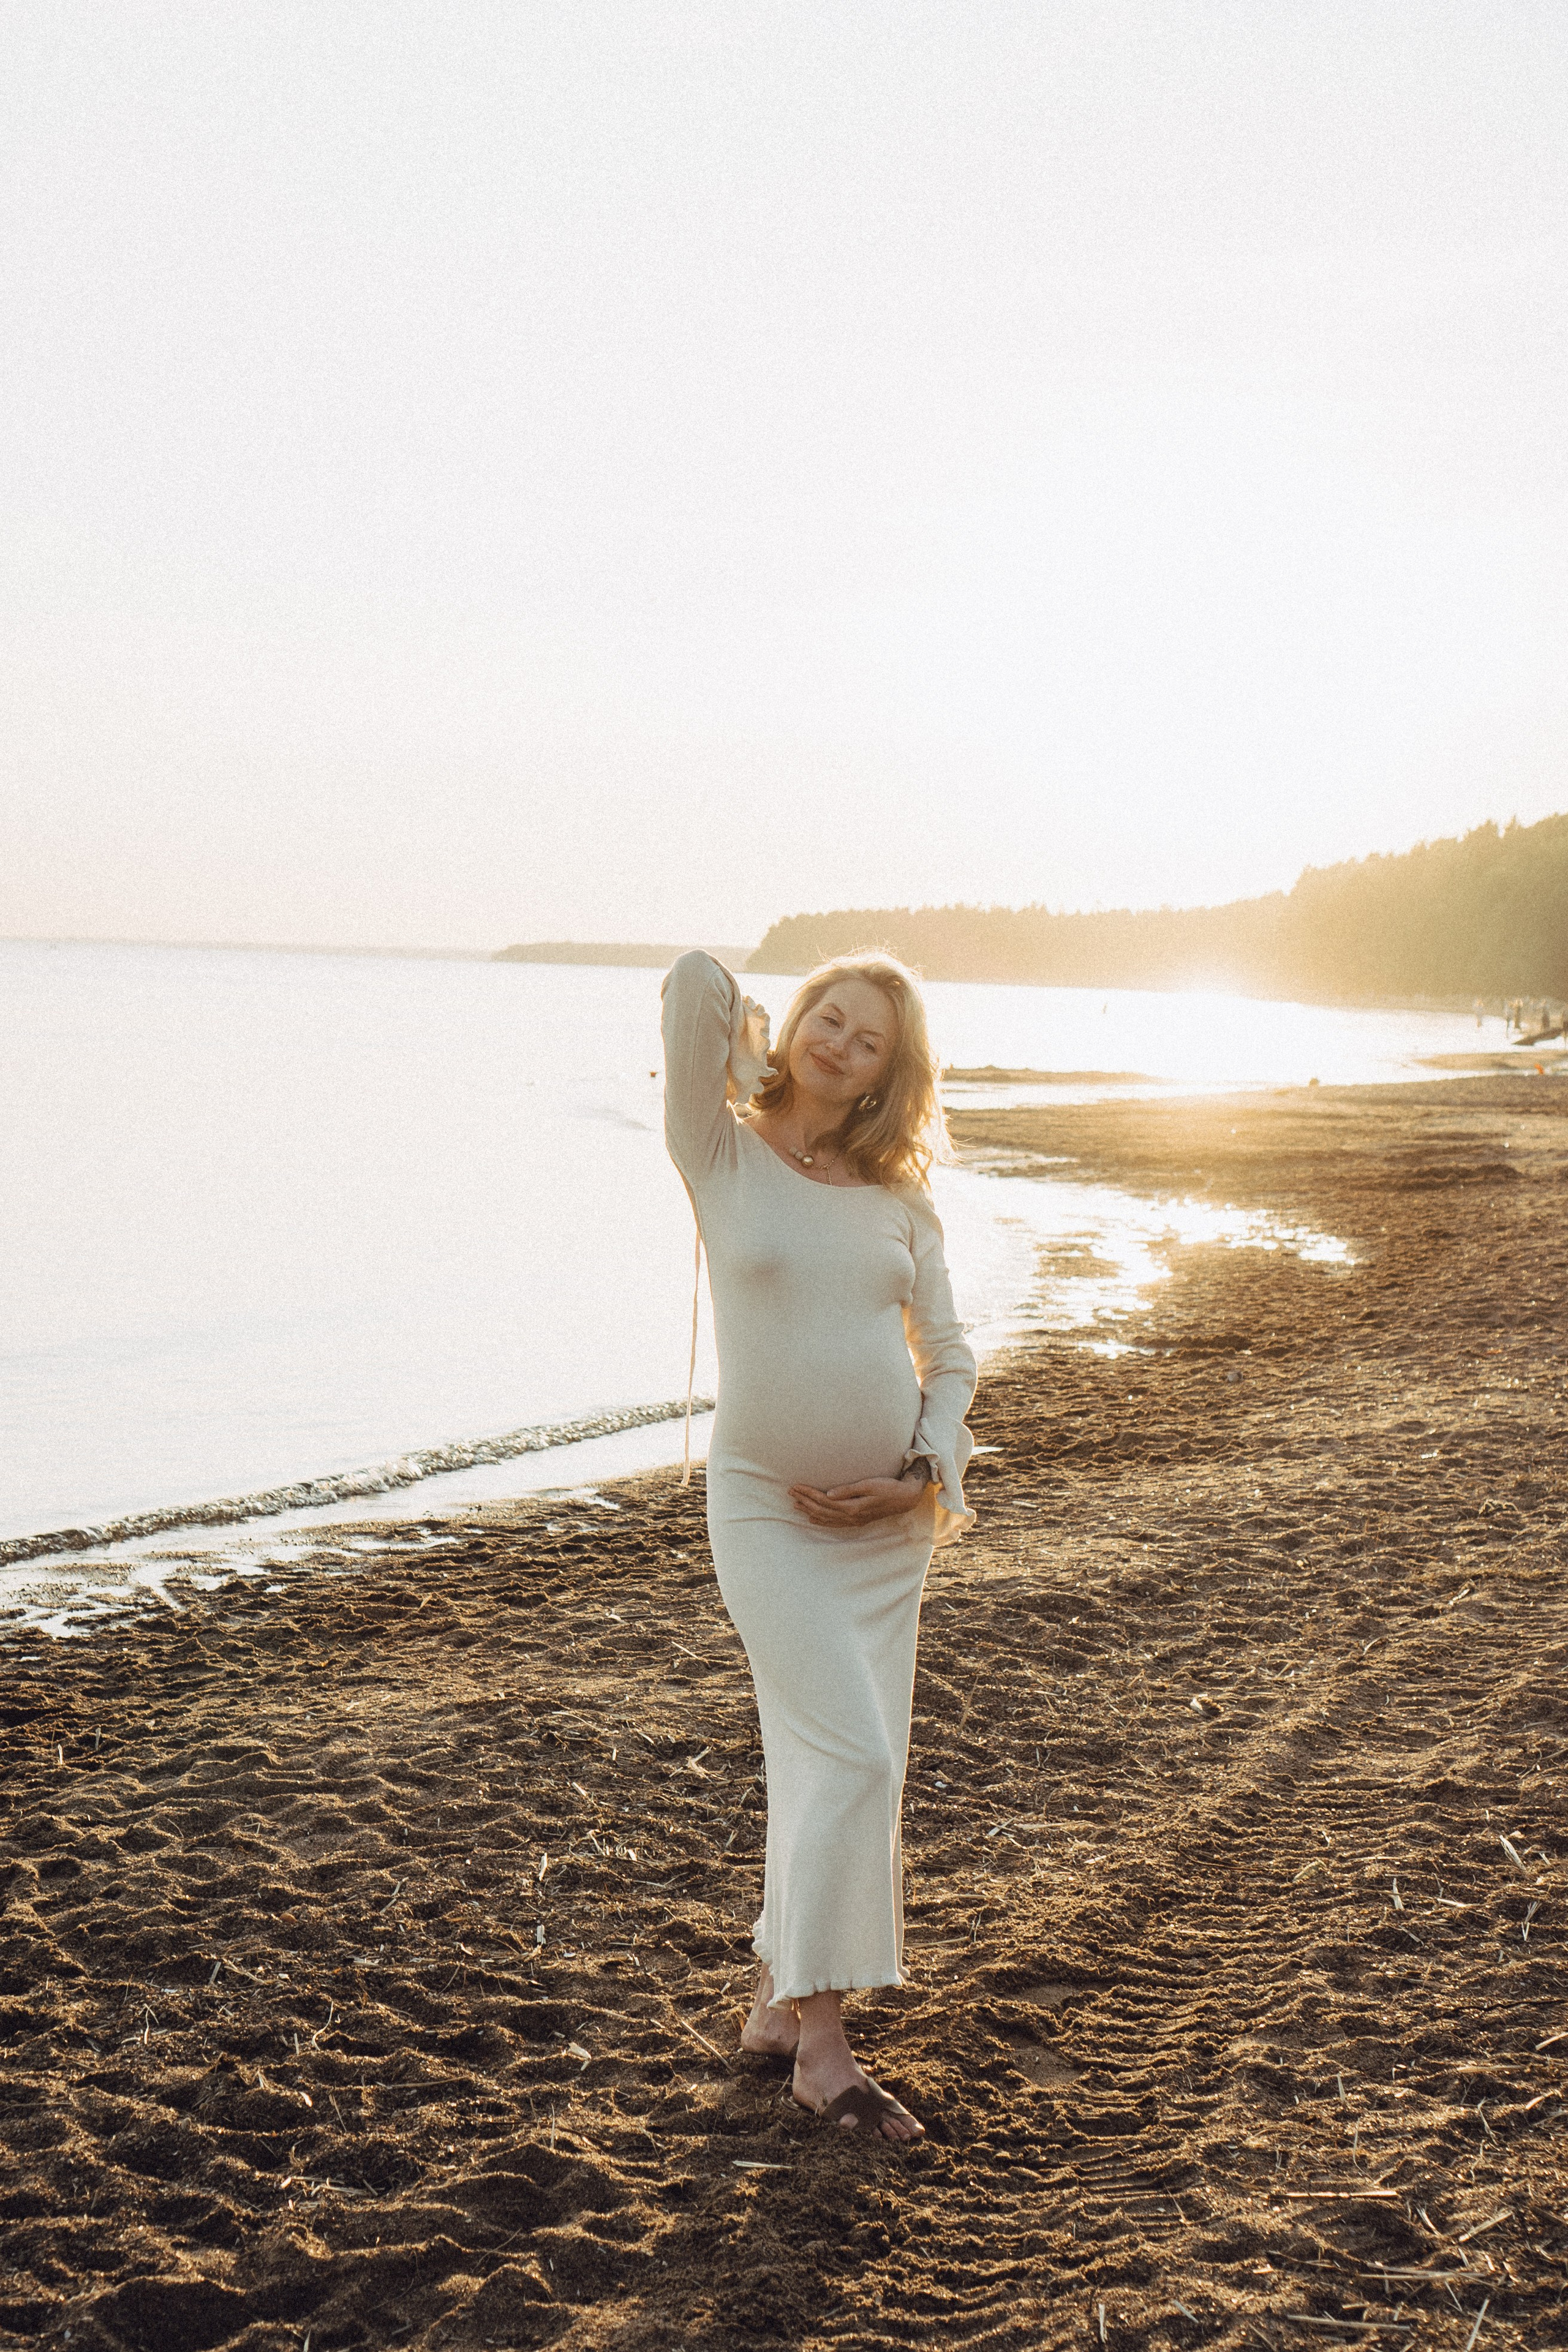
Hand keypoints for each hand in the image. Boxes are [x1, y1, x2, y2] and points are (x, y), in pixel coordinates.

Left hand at [788, 1471, 931, 1528]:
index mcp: (852, 1507)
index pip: (823, 1501)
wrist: (904, 1498)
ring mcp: (853, 1520)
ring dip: (809, 1511)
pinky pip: (834, 1523)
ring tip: (796, 1504)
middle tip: (790, 1492)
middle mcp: (851, 1516)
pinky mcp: (857, 1519)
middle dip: (804, 1501)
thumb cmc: (887, 1487)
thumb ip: (848, 1490)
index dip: (808, 1494)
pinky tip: (813, 1518)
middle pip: (821, 1510)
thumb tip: (828, 1493)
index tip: (795, 1486)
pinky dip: (821, 1521)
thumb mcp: (869, 1484)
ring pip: (825, 1517)